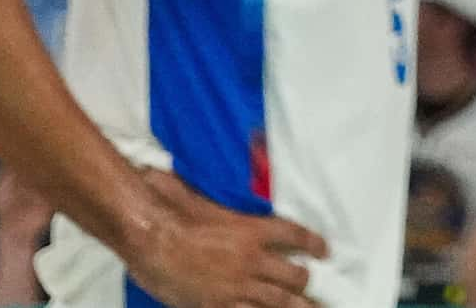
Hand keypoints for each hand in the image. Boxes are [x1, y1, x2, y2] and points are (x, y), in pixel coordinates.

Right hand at [127, 167, 327, 307]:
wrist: (150, 237)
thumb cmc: (173, 211)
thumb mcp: (209, 198)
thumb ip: (224, 198)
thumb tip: (230, 180)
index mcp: (253, 230)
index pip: (296, 236)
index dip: (314, 243)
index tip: (324, 250)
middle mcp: (252, 260)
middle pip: (294, 275)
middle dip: (304, 282)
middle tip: (311, 288)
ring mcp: (236, 286)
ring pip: (278, 302)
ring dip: (294, 306)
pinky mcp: (217, 305)